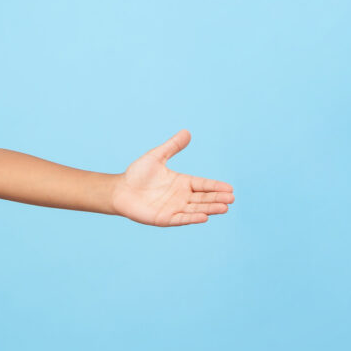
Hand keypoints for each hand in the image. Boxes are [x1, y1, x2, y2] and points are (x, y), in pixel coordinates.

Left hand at [111, 130, 233, 225]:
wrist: (119, 189)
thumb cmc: (137, 174)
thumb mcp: (156, 157)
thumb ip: (172, 146)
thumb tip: (187, 132)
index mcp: (182, 182)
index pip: (203, 184)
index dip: (216, 186)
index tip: (230, 188)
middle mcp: (181, 196)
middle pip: (204, 198)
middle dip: (218, 198)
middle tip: (231, 199)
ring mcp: (174, 208)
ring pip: (196, 209)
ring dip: (210, 209)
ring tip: (224, 208)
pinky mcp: (165, 218)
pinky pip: (181, 218)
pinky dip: (192, 218)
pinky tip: (204, 217)